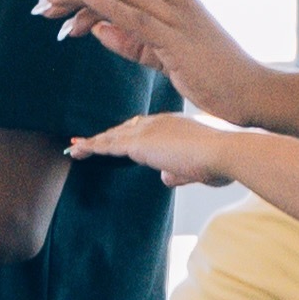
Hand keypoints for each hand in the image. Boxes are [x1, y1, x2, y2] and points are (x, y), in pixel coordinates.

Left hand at [34, 0, 275, 124]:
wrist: (253, 94)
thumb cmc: (216, 80)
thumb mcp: (165, 59)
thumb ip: (132, 43)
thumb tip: (97, 28)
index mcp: (174, 4)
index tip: (56, 5)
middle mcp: (175, 1)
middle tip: (40, 2)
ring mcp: (177, 15)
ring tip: (48, 4)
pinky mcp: (177, 35)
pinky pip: (135, 13)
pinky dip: (105, 2)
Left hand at [71, 111, 243, 190]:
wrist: (222, 152)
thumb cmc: (220, 162)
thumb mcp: (198, 169)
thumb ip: (179, 172)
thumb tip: (165, 177)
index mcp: (173, 124)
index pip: (144, 128)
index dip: (128, 134)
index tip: (117, 139)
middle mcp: (158, 122)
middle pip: (125, 129)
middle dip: (108, 137)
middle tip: (89, 142)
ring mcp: (148, 130)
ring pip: (113, 136)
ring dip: (94, 142)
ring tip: (76, 148)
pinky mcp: (139, 143)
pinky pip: (108, 145)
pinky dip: (91, 146)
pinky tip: (78, 149)